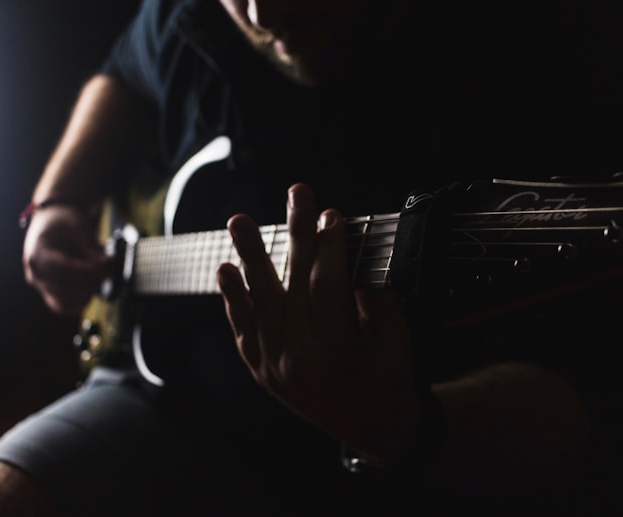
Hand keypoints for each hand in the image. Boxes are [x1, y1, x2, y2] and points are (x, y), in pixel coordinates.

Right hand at [22, 205, 110, 316]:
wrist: (51, 223)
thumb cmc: (63, 222)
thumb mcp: (77, 227)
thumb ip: (90, 247)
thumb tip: (106, 265)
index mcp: (37, 254)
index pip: (61, 269)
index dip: (85, 272)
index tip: (104, 269)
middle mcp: (35, 274)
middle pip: (62, 289)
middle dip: (90, 283)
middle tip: (109, 273)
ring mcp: (41, 286)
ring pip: (63, 303)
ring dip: (86, 295)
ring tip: (101, 279)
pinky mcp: (49, 293)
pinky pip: (63, 308)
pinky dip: (80, 303)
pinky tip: (93, 290)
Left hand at [217, 183, 419, 462]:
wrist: (373, 429)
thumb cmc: (390, 381)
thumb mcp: (396, 340)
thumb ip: (374, 297)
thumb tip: (349, 253)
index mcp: (335, 354)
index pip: (327, 286)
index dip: (329, 246)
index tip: (332, 213)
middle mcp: (296, 360)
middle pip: (292, 284)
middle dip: (296, 233)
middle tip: (297, 192)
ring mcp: (272, 366)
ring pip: (258, 302)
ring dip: (249, 257)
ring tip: (239, 220)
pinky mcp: (260, 369)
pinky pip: (243, 328)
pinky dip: (233, 299)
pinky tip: (226, 270)